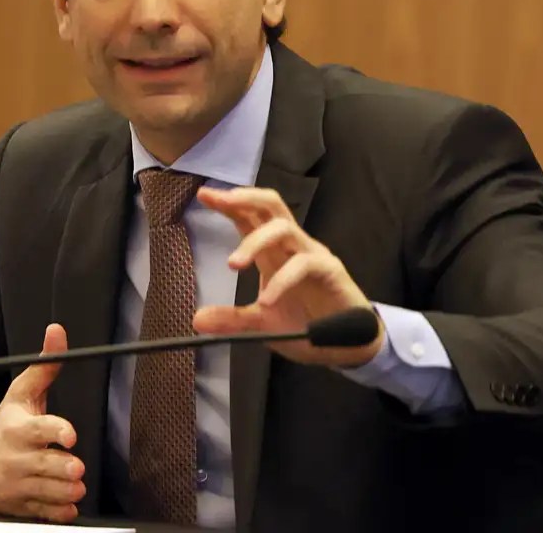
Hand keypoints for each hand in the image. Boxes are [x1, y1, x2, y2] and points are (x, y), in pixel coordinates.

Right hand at [0, 323, 85, 521]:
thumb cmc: (3, 426)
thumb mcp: (20, 394)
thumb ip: (44, 366)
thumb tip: (57, 332)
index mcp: (20, 429)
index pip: (40, 429)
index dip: (56, 431)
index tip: (70, 436)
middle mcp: (19, 457)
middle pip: (45, 465)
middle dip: (64, 468)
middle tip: (77, 468)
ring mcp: (19, 483)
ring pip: (46, 491)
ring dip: (65, 491)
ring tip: (77, 486)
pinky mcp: (21, 504)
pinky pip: (41, 512)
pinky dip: (56, 512)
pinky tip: (68, 506)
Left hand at [192, 186, 384, 367]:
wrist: (346, 347)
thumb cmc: (306, 324)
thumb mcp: (262, 324)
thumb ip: (232, 319)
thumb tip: (196, 319)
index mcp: (273, 252)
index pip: (250, 217)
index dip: (228, 203)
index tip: (204, 195)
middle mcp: (291, 246)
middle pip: (271, 205)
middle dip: (245, 197)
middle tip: (219, 200)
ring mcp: (312, 255)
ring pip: (284, 227)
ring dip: (255, 241)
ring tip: (233, 264)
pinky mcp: (330, 271)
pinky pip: (304, 264)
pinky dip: (282, 280)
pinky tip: (267, 300)